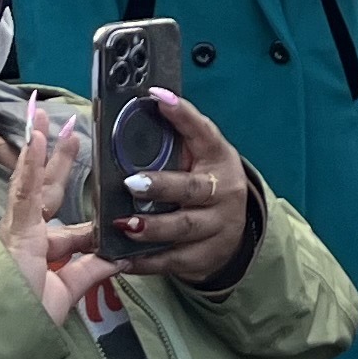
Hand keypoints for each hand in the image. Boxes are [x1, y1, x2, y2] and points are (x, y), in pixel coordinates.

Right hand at [0, 109, 102, 324]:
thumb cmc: (26, 318)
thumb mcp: (68, 292)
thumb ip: (90, 271)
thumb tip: (122, 256)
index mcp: (43, 252)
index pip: (70, 226)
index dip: (90, 214)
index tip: (107, 199)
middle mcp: (28, 235)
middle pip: (49, 191)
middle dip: (60, 162)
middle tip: (71, 132)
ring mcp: (18, 228)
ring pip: (32, 181)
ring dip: (41, 149)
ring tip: (47, 119)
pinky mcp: (12, 228)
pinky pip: (23, 189)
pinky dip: (31, 163)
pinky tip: (38, 138)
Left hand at [112, 87, 259, 283]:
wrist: (234, 231)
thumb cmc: (205, 183)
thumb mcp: (201, 158)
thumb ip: (176, 140)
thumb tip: (141, 106)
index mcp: (218, 158)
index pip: (203, 132)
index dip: (182, 115)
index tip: (157, 97)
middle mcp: (223, 191)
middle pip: (191, 189)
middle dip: (161, 187)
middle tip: (131, 183)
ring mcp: (217, 227)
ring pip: (182, 228)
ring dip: (151, 228)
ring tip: (124, 224)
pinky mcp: (204, 257)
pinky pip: (172, 261)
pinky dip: (146, 262)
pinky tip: (123, 258)